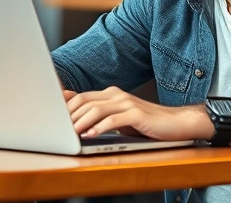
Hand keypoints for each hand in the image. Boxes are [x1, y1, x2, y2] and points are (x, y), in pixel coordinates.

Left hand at [65, 86, 209, 140]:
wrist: (177, 123)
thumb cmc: (147, 124)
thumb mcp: (120, 119)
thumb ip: (101, 116)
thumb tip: (77, 121)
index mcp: (111, 94)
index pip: (81, 97)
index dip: (66, 108)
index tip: (53, 119)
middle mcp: (117, 95)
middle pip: (85, 101)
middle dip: (69, 116)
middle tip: (58, 129)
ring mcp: (127, 102)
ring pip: (96, 109)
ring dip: (81, 122)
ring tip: (71, 133)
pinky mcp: (136, 114)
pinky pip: (113, 120)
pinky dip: (98, 128)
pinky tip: (90, 135)